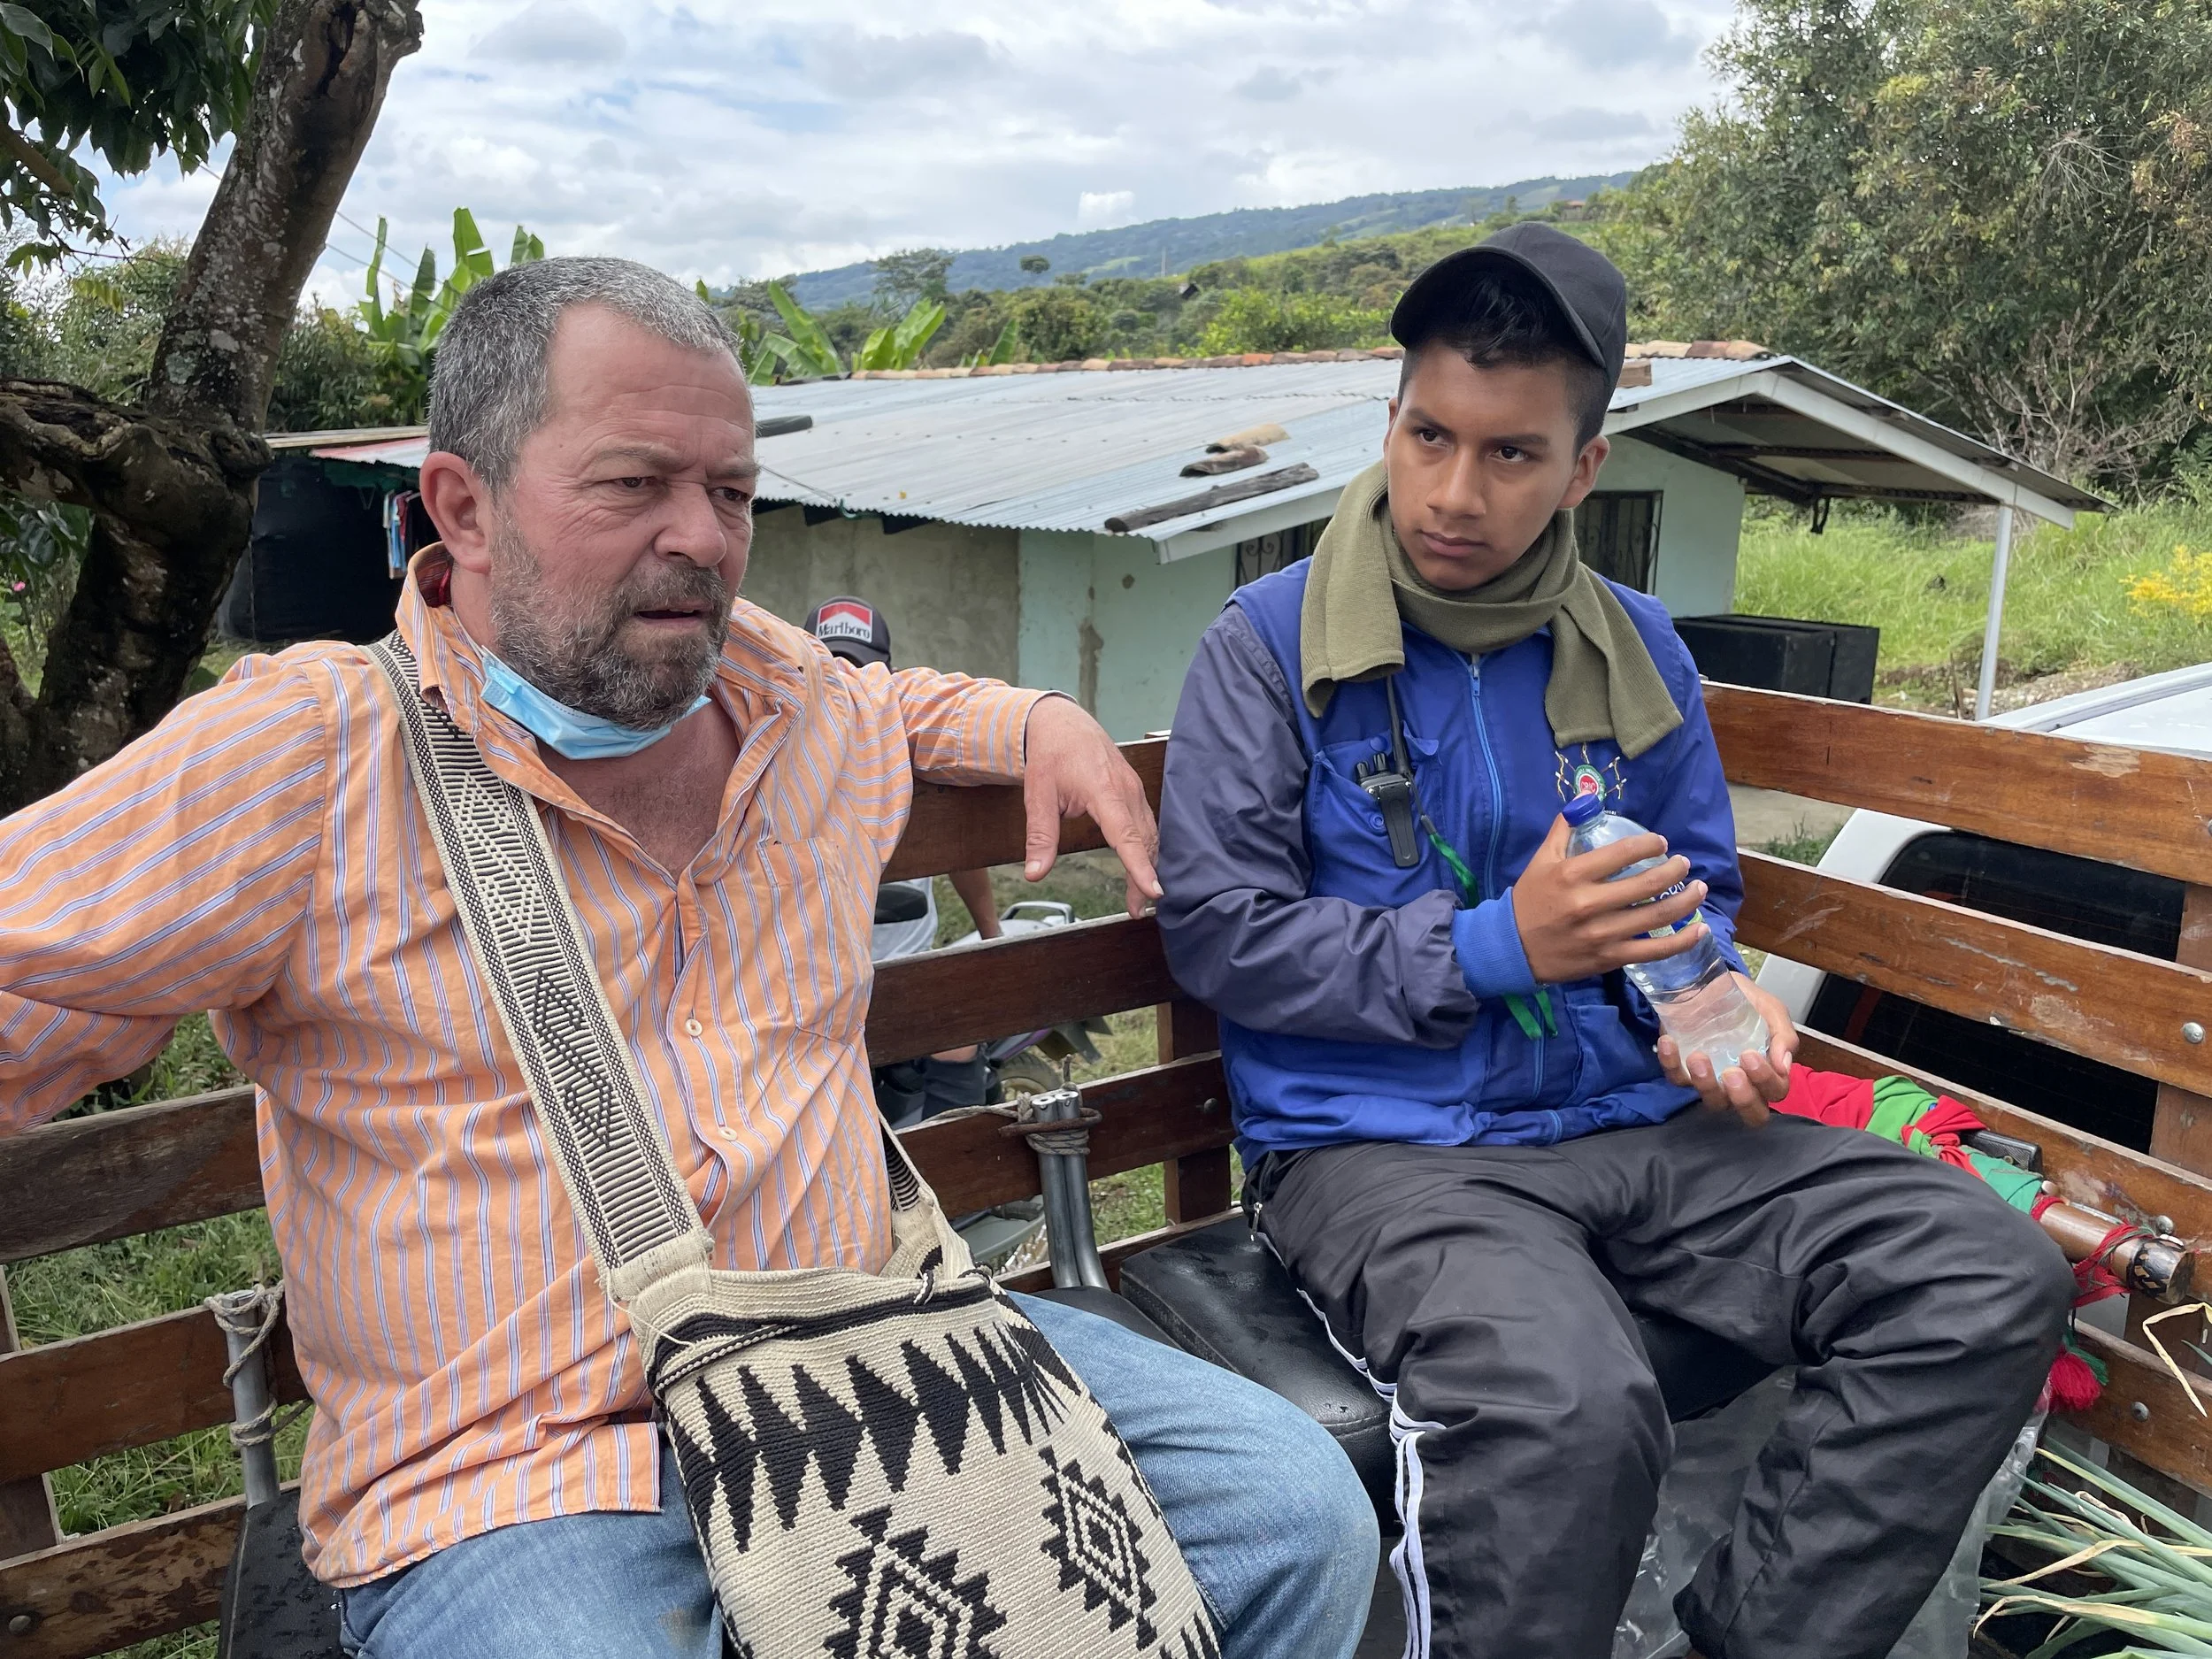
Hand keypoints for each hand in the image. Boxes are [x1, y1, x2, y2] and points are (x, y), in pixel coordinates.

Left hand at [1022, 696, 1161, 917]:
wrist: (1061, 722)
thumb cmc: (1050, 756)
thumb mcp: (1037, 796)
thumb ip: (1039, 837)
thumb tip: (1034, 874)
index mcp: (1104, 790)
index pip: (1126, 834)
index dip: (1139, 865)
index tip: (1152, 891)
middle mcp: (1126, 789)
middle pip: (1144, 840)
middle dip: (1144, 876)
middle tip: (1137, 909)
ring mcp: (1134, 788)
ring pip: (1150, 833)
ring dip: (1148, 864)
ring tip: (1140, 897)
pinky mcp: (1135, 790)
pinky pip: (1147, 823)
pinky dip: (1147, 848)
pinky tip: (1142, 866)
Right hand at [1511, 814, 1707, 982]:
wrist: (1512, 947)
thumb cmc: (1529, 900)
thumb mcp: (1541, 860)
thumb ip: (1564, 829)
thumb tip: (1586, 799)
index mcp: (1573, 875)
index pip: (1622, 853)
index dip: (1649, 844)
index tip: (1660, 842)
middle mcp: (1589, 904)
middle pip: (1647, 885)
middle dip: (1674, 870)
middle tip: (1684, 863)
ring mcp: (1602, 934)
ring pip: (1656, 916)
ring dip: (1686, 900)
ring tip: (1699, 888)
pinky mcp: (1610, 957)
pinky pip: (1653, 951)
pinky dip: (1681, 941)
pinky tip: (1699, 930)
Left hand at [1657, 975, 1797, 1128]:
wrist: (1715, 984)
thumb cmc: (1749, 1004)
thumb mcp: (1773, 1012)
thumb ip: (1784, 1037)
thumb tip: (1783, 1065)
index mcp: (1767, 1073)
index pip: (1774, 1092)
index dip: (1765, 1081)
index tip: (1750, 1055)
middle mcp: (1742, 1085)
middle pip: (1750, 1114)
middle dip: (1742, 1098)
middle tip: (1732, 1072)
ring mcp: (1712, 1081)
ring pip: (1713, 1102)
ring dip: (1706, 1085)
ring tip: (1698, 1057)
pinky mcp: (1684, 1071)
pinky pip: (1677, 1079)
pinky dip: (1671, 1064)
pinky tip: (1669, 1043)